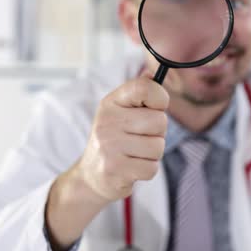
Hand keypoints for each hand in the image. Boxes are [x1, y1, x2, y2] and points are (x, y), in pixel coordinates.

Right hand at [45, 75, 168, 250]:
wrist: (91, 176)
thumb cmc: (114, 139)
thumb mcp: (120, 112)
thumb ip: (138, 94)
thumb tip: (153, 75)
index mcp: (111, 103)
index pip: (145, 88)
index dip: (160, 98)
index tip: (156, 108)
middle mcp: (107, 121)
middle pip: (159, 122)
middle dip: (158, 133)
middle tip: (141, 138)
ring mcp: (109, 146)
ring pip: (158, 147)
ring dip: (152, 154)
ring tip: (135, 154)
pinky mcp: (114, 170)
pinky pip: (151, 168)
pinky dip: (147, 170)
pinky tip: (132, 168)